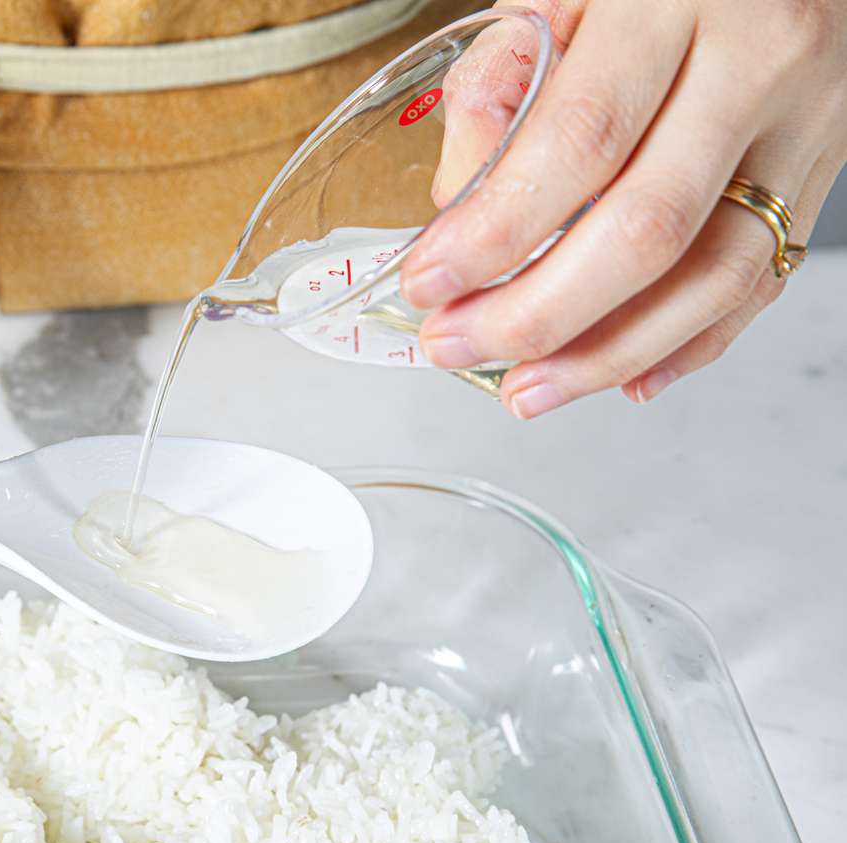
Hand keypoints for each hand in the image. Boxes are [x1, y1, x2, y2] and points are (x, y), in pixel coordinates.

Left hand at [399, 0, 846, 416]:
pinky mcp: (824, 172)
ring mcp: (805, 123)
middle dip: (536, 312)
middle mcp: (757, 60)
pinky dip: (686, 345)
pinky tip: (619, 377)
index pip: (579, 140)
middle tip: (457, 342)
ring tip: (525, 389)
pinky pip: (760, 283)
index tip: (430, 280)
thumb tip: (458, 209)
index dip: (496, 229)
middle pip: (646, 228)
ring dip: (606, 353)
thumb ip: (499, 88)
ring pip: (713, 276)